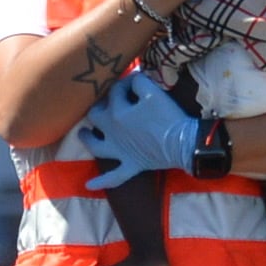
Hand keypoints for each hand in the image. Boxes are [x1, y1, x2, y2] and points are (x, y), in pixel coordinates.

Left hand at [73, 71, 201, 192]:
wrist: (183, 143)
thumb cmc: (168, 116)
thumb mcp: (154, 92)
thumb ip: (138, 82)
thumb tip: (130, 80)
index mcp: (117, 112)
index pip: (115, 91)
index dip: (123, 84)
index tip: (132, 82)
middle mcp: (112, 132)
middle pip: (95, 116)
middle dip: (98, 107)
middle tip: (105, 103)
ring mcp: (119, 151)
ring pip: (95, 146)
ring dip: (87, 139)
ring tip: (82, 133)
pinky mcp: (130, 165)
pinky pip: (114, 177)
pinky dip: (101, 182)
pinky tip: (89, 185)